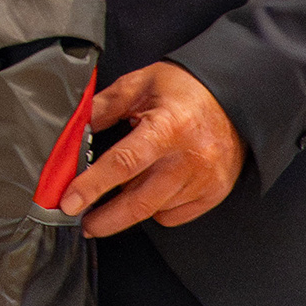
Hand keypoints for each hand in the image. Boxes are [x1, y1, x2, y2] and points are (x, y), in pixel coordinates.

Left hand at [65, 62, 246, 236]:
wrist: (235, 99)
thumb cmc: (187, 89)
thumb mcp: (141, 83)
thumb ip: (104, 106)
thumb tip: (72, 130)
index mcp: (168, 127)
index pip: (123, 163)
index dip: (92, 185)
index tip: (69, 201)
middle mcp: (188, 158)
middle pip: (138, 202)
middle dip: (104, 219)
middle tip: (82, 221)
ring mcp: (204, 180)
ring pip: (153, 209)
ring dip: (129, 207)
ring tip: (122, 188)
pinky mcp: (213, 194)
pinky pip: (173, 215)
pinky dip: (155, 208)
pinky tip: (153, 187)